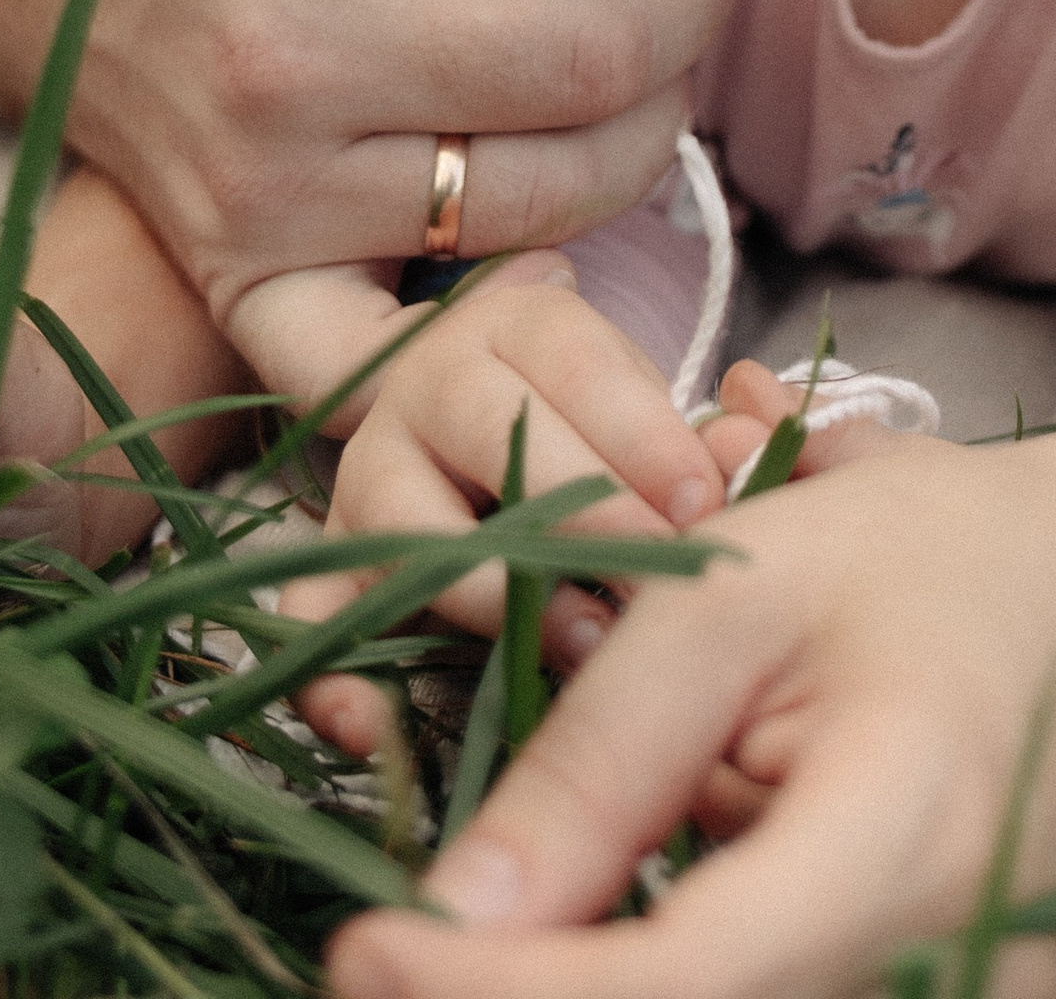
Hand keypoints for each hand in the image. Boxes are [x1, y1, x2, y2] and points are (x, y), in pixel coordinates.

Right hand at [274, 261, 755, 756]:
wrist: (501, 415)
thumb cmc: (601, 424)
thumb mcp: (646, 405)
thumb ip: (691, 442)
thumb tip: (743, 475)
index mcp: (513, 325)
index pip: (577, 364)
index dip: (646, 436)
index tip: (707, 505)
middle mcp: (424, 386)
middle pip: (496, 435)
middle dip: (589, 516)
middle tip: (658, 584)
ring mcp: (368, 474)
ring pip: (411, 525)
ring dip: (499, 594)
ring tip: (582, 648)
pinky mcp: (329, 561)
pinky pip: (312, 619)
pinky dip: (332, 674)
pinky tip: (376, 730)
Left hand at [318, 417, 1055, 998]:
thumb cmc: (937, 563)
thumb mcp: (747, 588)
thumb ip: (600, 749)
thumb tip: (446, 914)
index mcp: (899, 855)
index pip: (662, 992)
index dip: (491, 994)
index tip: (361, 940)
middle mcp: (948, 988)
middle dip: (527, 996)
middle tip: (403, 943)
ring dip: (596, 982)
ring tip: (514, 926)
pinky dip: (673, 983)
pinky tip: (611, 939)